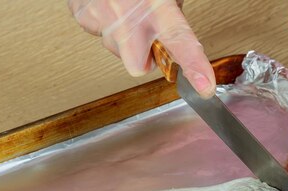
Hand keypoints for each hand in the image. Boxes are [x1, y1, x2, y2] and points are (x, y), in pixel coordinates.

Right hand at [68, 0, 215, 96]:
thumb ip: (171, 14)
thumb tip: (176, 36)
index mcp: (157, 6)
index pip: (181, 41)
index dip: (194, 66)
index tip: (204, 86)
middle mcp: (129, 15)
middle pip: (138, 67)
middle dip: (143, 58)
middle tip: (146, 36)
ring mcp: (102, 16)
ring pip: (117, 51)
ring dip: (124, 38)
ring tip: (125, 11)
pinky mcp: (83, 16)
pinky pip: (98, 34)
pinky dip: (105, 24)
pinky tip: (109, 7)